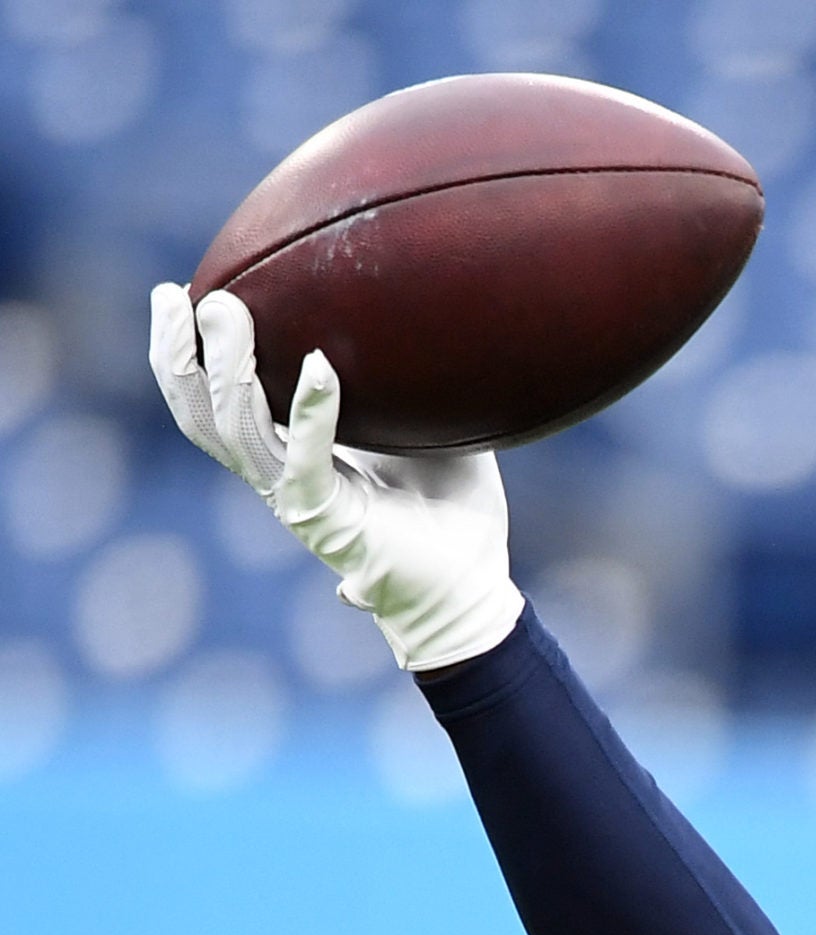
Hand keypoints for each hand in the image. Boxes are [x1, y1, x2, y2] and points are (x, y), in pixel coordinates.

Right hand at [147, 283, 523, 671]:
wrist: (472, 590)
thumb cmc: (455, 516)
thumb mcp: (430, 431)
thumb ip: (413, 383)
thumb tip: (430, 323)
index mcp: (295, 456)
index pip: (221, 402)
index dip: (191, 355)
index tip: (181, 296)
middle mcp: (283, 477)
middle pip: (202, 412)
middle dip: (178, 353)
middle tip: (175, 295)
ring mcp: (297, 499)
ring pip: (234, 428)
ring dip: (228, 367)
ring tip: (223, 309)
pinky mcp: (325, 520)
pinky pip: (305, 459)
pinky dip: (310, 411)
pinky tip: (318, 366)